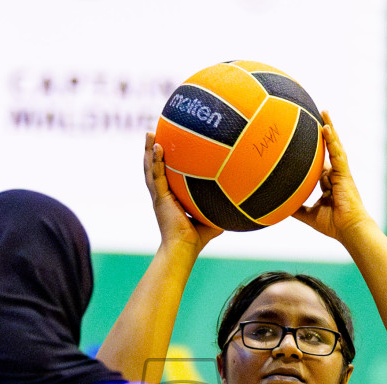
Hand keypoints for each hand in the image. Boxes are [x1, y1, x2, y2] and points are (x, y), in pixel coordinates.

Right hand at [146, 132, 221, 251]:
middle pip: (153, 167)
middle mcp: (162, 194)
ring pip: (150, 168)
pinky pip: (156, 175)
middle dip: (151, 150)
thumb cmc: (197, 238)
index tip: (166, 145)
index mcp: (170, 197)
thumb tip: (238, 199)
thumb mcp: (212, 217)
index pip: (165, 175)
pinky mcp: (159, 198)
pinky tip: (157, 146)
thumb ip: (220, 206)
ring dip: (148, 150)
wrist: (184, 248)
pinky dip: (155, 160)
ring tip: (149, 133)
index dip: (163, 161)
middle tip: (153, 133)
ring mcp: (159, 195)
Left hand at [291, 111, 372, 241]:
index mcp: (328, 182)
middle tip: (317, 116)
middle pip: (329, 148)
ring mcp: (341, 173)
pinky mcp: (345, 174)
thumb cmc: (333, 224)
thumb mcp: (309, 215)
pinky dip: (332, 140)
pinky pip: (338, 153)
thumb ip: (296, 208)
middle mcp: (335, 174)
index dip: (314, 149)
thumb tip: (278, 206)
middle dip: (324, 132)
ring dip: (330, 128)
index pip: (320, 161)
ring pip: (335, 146)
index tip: (306, 138)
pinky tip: (326, 128)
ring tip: (324, 112)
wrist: (349, 230)